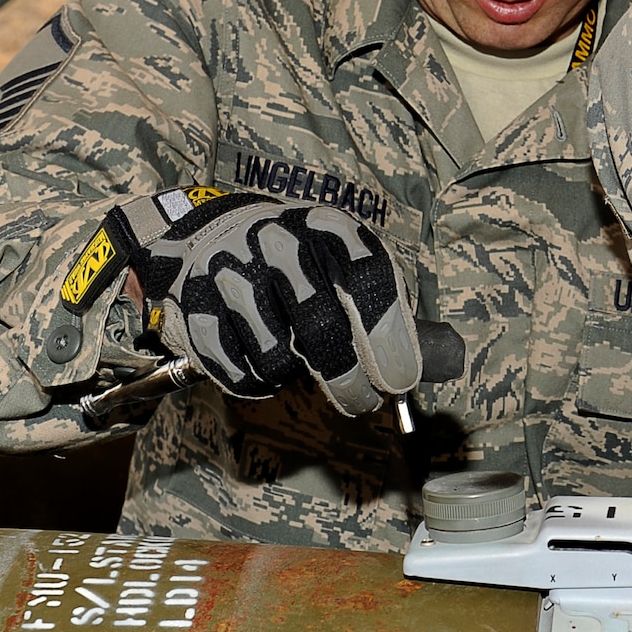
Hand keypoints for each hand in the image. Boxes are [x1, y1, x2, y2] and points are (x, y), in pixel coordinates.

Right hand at [104, 187, 421, 414]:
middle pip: (323, 332)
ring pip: (276, 360)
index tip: (398, 381)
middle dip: (349, 382)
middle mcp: (280, 244)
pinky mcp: (192, 306)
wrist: (206, 233)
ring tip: (296, 359)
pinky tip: (259, 357)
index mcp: (331, 230)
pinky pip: (236, 371)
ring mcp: (231, 273)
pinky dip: (255, 381)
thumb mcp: (345, 259)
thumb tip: (439, 362)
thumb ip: (384, 304)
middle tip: (361, 401)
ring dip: (293, 377)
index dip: (390, 343)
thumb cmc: (300, 260)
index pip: (371, 287)